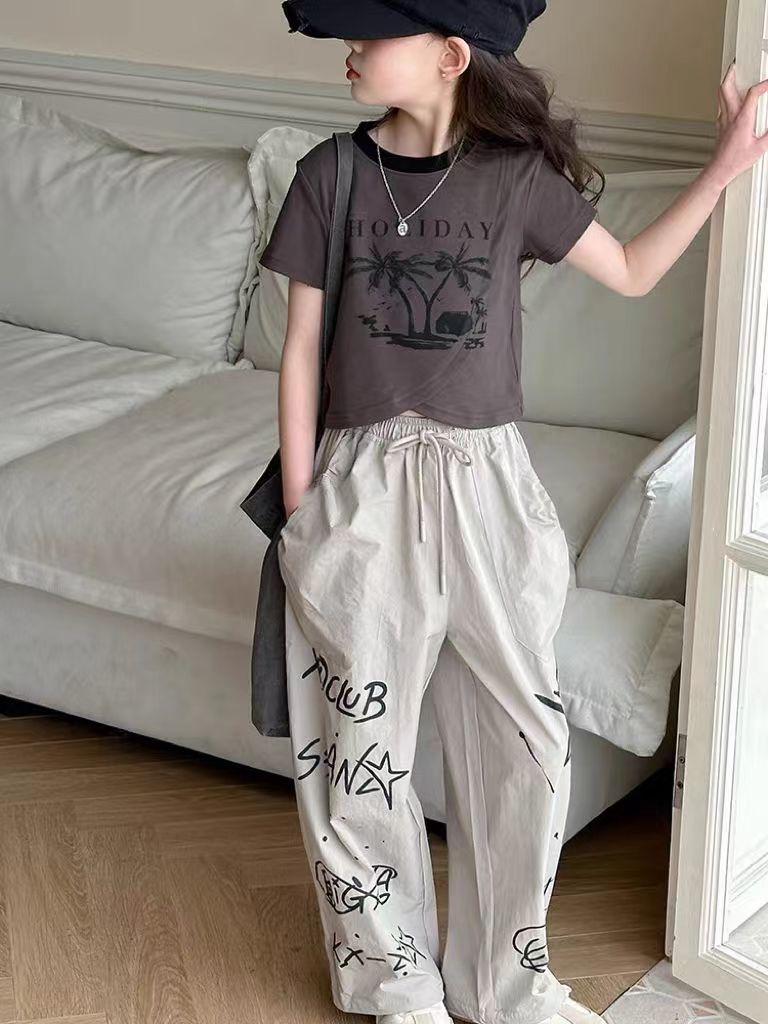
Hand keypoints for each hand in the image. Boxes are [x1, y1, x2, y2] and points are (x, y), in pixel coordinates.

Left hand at [708, 62, 767, 188]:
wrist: (719, 171)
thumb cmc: (736, 161)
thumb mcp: (761, 147)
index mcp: (742, 119)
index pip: (753, 93)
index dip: (764, 84)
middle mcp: (730, 116)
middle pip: (726, 87)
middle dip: (731, 73)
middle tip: (736, 64)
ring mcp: (722, 120)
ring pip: (721, 95)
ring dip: (726, 83)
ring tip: (732, 75)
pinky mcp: (719, 126)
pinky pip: (721, 106)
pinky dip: (725, 98)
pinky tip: (730, 99)